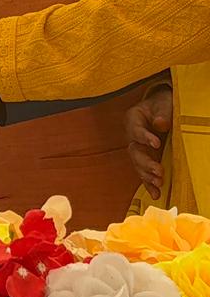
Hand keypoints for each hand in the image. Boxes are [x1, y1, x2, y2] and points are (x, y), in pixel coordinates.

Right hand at [126, 84, 172, 200]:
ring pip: (138, 165)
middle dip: (146, 163)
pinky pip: (144, 172)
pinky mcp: (146, 158)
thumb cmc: (162, 103)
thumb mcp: (164, 103)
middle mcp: (132, 136)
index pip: (135, 130)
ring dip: (147, 176)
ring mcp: (139, 148)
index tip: (156, 143)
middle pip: (134, 152)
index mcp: (132, 119)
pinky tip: (155, 194)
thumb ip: (162, 113)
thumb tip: (160, 124)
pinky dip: (149, 184)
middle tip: (159, 171)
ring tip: (158, 183)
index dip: (144, 137)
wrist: (163, 108)